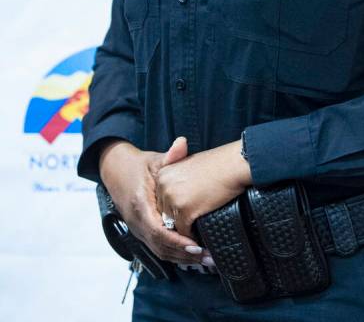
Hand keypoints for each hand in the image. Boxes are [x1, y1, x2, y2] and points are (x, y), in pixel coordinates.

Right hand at [98, 137, 204, 265]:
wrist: (116, 170)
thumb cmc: (138, 166)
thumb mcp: (155, 160)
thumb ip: (170, 156)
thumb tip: (182, 143)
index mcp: (141, 206)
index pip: (159, 232)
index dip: (178, 242)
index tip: (197, 246)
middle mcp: (138, 222)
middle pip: (161, 247)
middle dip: (185, 255)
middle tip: (208, 257)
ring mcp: (138, 229)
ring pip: (160, 251)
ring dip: (182, 258)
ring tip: (204, 259)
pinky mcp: (142, 231)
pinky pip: (158, 247)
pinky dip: (174, 254)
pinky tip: (191, 255)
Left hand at [155, 139, 252, 239]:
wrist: (234, 164)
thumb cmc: (219, 163)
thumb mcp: (191, 165)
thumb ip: (178, 180)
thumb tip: (177, 198)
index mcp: (163, 174)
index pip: (162, 200)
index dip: (175, 207)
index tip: (186, 210)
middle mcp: (163, 186)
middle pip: (165, 213)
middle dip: (179, 219)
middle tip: (193, 220)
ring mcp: (173, 199)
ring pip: (174, 224)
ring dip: (185, 229)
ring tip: (196, 230)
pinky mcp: (185, 211)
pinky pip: (184, 231)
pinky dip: (193, 235)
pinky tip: (201, 233)